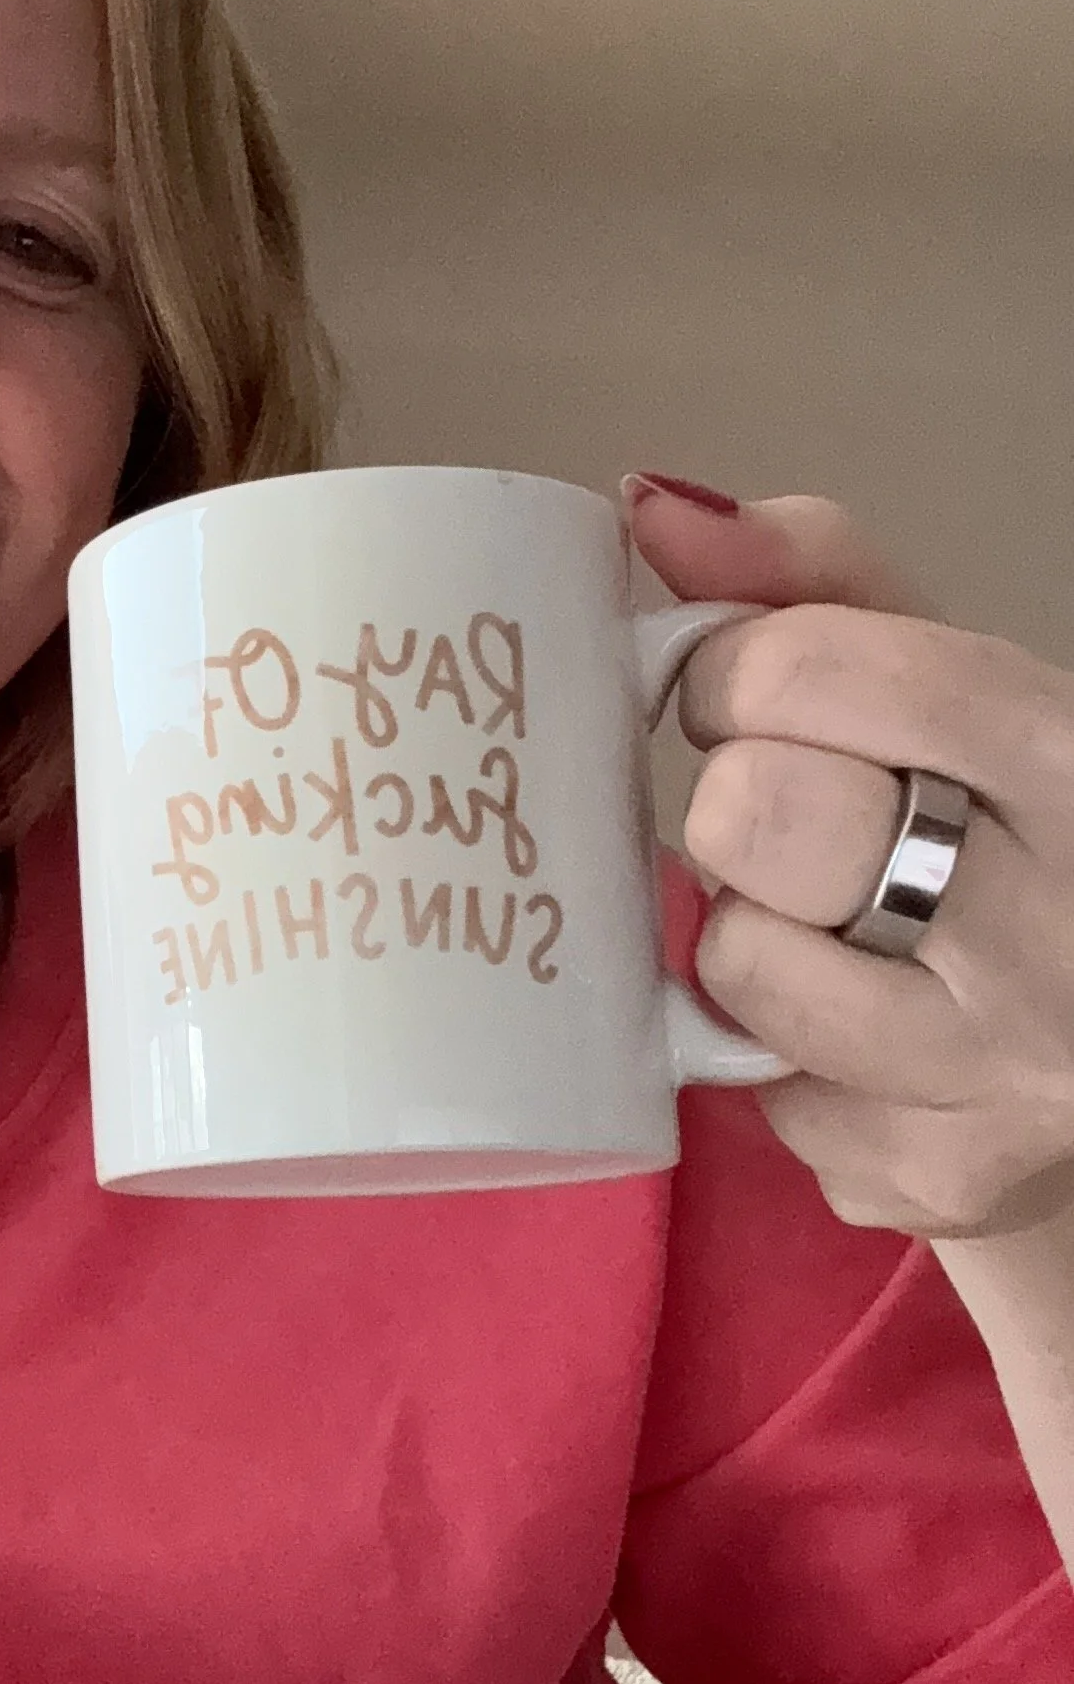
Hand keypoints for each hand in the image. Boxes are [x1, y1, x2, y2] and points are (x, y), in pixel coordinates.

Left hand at [630, 479, 1073, 1241]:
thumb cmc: (1019, 839)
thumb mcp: (961, 690)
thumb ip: (814, 586)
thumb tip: (652, 507)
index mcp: (1069, 761)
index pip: (815, 672)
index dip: (739, 676)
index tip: (753, 701)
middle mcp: (1059, 924)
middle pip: (760, 820)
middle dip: (744, 813)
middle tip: (800, 831)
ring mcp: (1002, 1069)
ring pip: (738, 968)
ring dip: (753, 944)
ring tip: (840, 934)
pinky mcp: (939, 1177)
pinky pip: (758, 1096)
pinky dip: (778, 1064)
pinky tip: (865, 1037)